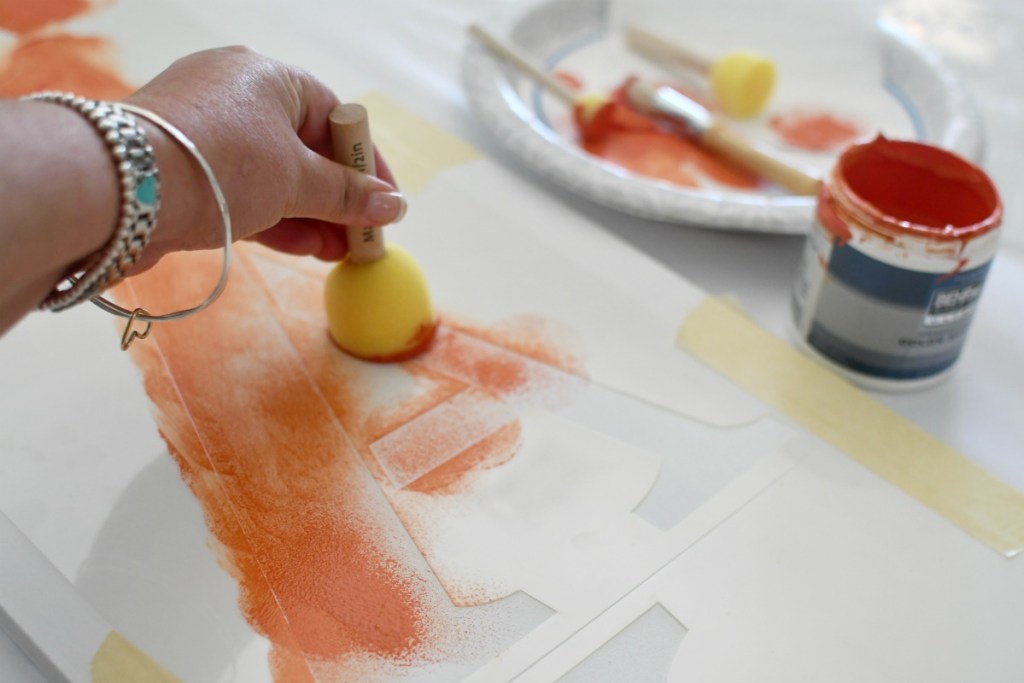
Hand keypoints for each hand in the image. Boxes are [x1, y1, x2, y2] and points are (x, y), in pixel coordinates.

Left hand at [125, 46, 404, 266]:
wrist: (118, 190)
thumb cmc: (220, 165)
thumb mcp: (295, 179)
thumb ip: (347, 195)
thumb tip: (394, 206)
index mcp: (267, 77)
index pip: (334, 116)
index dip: (366, 162)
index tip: (387, 203)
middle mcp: (236, 95)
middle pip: (304, 148)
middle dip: (338, 198)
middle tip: (362, 237)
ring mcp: (206, 132)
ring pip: (274, 175)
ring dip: (310, 215)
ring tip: (337, 252)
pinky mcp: (184, 169)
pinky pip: (243, 190)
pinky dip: (275, 217)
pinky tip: (302, 247)